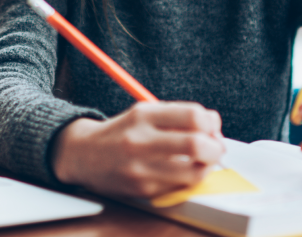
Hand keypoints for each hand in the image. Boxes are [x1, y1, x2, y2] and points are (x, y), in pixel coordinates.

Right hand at [50, 102, 224, 197]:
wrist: (85, 155)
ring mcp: (141, 168)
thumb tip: (213, 125)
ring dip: (206, 166)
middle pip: (196, 145)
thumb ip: (178, 115)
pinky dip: (190, 178)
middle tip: (216, 147)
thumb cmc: (123, 131)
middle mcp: (141, 141)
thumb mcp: (145, 112)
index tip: (212, 126)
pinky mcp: (143, 189)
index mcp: (143, 115)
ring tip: (203, 160)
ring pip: (193, 172)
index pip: (192, 116)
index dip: (211, 122)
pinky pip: (180, 186)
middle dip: (215, 148)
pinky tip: (185, 171)